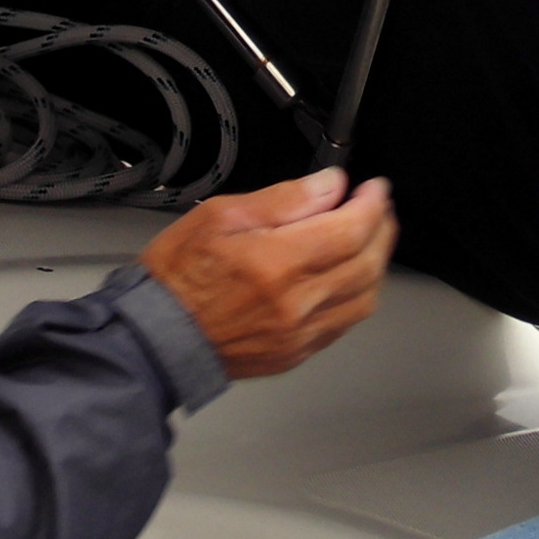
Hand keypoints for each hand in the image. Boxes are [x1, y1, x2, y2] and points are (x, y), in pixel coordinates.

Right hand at [140, 169, 396, 378]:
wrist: (156, 336)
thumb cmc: (177, 276)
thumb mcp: (219, 215)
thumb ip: (283, 199)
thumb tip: (328, 185)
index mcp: (276, 262)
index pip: (351, 229)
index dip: (372, 204)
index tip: (373, 188)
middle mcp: (295, 303)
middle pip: (368, 263)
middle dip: (382, 228)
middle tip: (377, 207)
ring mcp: (299, 333)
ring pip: (365, 297)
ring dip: (376, 263)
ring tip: (368, 238)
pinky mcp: (297, 353)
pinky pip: (345, 323)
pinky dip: (358, 294)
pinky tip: (348, 275)